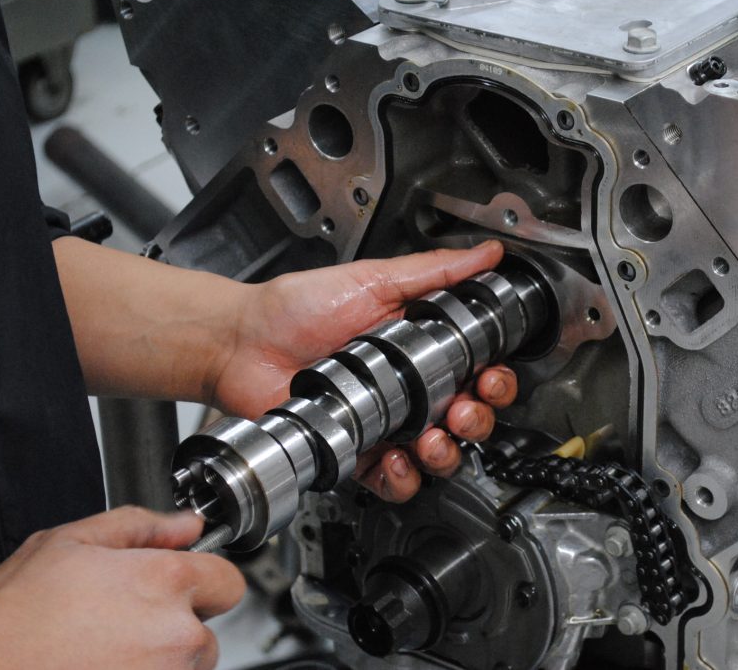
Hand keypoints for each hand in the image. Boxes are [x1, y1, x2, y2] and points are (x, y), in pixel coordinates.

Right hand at [0, 507, 244, 669]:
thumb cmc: (12, 621)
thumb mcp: (66, 545)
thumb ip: (139, 526)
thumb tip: (187, 525)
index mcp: (166, 583)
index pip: (228, 580)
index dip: (200, 581)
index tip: (171, 589)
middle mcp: (179, 635)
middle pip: (207, 630)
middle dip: (176, 626)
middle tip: (121, 625)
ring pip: (187, 667)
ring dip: (160, 661)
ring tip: (104, 653)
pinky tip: (102, 669)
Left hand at [211, 241, 517, 501]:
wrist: (243, 342)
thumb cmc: (297, 308)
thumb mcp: (373, 278)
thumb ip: (434, 271)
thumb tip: (487, 256)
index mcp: (420, 350)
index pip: (476, 372)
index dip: (494, 380)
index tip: (491, 376)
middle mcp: (409, 390)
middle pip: (466, 418)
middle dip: (477, 420)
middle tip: (464, 410)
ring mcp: (385, 423)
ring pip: (438, 455)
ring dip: (446, 453)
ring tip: (432, 438)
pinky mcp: (356, 452)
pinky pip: (392, 480)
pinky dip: (402, 479)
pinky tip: (398, 459)